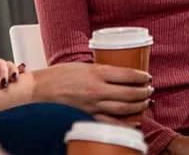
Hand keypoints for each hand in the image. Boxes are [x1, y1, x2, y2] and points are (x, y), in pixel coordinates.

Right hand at [31, 62, 152, 117]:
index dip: (141, 76)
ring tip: (146, 102)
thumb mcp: (81, 66)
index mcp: (96, 73)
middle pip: (129, 92)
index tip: (147, 76)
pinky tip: (135, 121)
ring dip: (138, 105)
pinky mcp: (87, 117)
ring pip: (123, 108)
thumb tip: (114, 73)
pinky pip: (111, 122)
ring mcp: (93, 105)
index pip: (127, 74)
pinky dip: (125, 123)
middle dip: (143, 91)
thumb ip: (98, 70)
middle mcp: (97, 90)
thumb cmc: (56, 76)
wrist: (38, 91)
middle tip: (150, 89)